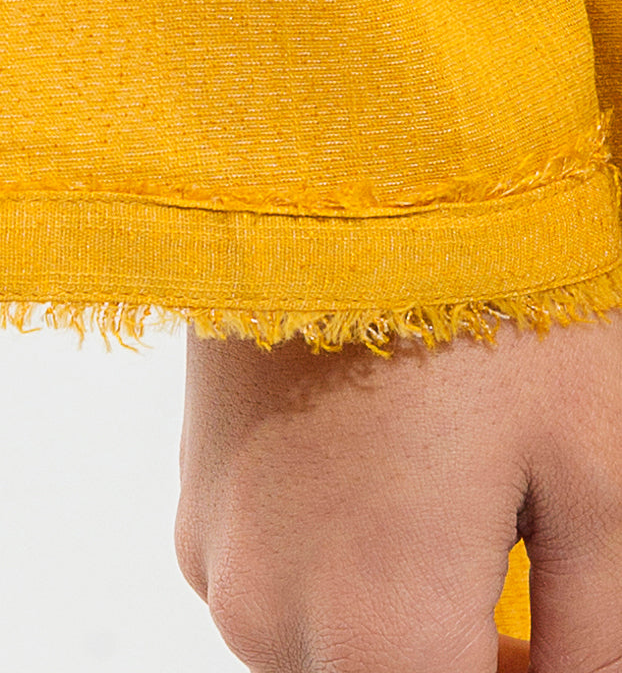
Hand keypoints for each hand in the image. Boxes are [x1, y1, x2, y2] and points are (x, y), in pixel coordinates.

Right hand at [174, 311, 621, 671]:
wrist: (343, 155)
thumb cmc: (483, 293)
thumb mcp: (594, 472)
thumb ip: (599, 633)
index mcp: (380, 637)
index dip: (532, 669)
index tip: (556, 624)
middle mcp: (272, 616)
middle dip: (459, 644)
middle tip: (518, 547)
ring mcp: (218, 552)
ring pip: (324, 646)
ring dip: (394, 610)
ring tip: (456, 495)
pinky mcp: (195, 492)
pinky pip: (273, 576)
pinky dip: (334, 560)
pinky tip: (385, 467)